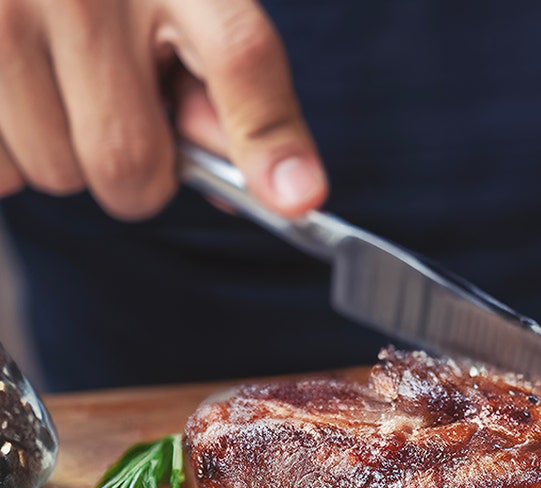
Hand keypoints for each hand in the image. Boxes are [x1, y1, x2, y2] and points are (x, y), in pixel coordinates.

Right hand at [0, 0, 325, 219]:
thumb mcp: (184, 1)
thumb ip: (228, 86)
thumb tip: (275, 187)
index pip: (239, 55)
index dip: (269, 136)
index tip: (296, 200)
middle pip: (129, 159)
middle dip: (138, 174)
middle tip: (124, 122)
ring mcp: (2, 10)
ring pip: (54, 171)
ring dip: (63, 158)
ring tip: (56, 86)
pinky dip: (9, 156)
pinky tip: (15, 93)